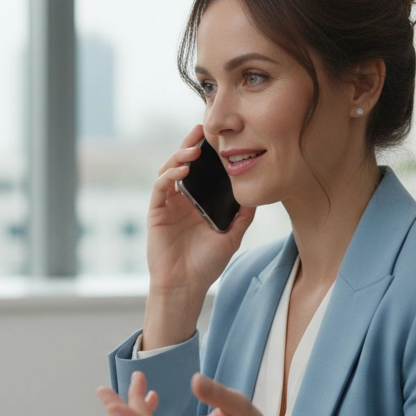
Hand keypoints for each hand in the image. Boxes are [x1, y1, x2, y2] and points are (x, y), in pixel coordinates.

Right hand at [143, 126, 256, 347]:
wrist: (186, 286)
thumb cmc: (206, 264)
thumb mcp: (232, 236)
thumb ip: (243, 216)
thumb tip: (259, 195)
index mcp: (198, 203)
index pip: (200, 171)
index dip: (206, 153)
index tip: (217, 137)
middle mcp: (181, 200)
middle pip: (183, 164)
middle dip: (190, 145)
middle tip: (201, 129)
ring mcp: (167, 205)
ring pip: (169, 171)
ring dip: (179, 157)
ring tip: (194, 150)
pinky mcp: (156, 213)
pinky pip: (160, 188)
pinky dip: (170, 176)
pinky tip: (183, 171)